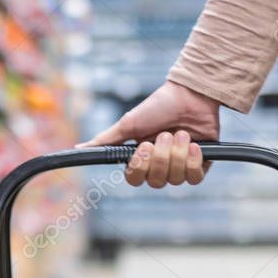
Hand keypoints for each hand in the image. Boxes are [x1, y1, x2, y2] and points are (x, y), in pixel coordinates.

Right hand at [77, 81, 219, 187]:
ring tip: (181, 133)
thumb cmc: (157, 107)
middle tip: (165, 135)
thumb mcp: (128, 124)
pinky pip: (194, 178)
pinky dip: (192, 161)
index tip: (144, 146)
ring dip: (177, 154)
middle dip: (161, 157)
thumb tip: (78, 148)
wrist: (189, 95)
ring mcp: (179, 167)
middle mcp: (159, 167)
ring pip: (175, 179)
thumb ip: (105, 140)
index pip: (134, 179)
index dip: (140, 167)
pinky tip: (194, 145)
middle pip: (156, 182)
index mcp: (141, 160)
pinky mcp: (199, 165)